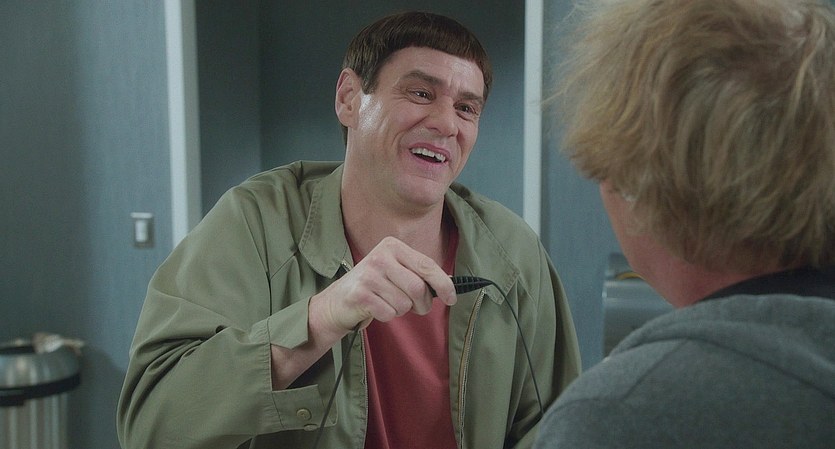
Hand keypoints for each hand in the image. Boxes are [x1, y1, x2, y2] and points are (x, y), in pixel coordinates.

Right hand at [309, 236, 456, 334]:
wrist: (338, 300)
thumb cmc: (375, 286)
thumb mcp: (396, 271)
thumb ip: (419, 274)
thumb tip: (449, 288)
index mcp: (393, 246)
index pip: (427, 265)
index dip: (444, 284)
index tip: (452, 298)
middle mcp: (380, 256)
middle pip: (418, 288)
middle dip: (421, 304)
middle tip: (415, 307)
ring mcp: (368, 275)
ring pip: (404, 303)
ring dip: (401, 310)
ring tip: (388, 302)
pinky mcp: (360, 294)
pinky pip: (389, 313)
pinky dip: (387, 316)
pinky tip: (376, 307)